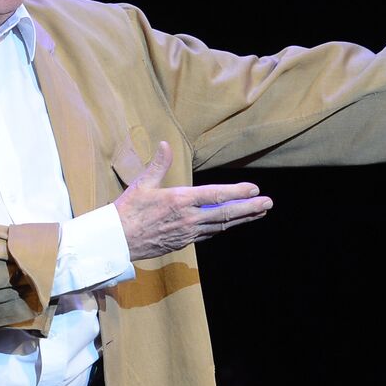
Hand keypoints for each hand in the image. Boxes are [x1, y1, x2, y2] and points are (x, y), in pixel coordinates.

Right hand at [114, 141, 272, 259]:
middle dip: (250, 208)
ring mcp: (188, 233)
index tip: (255, 190)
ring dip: (242, 219)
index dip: (237, 193)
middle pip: (225, 213)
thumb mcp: (142, 184)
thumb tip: (164, 143)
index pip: (215, 196)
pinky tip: (233, 222)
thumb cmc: (127, 211)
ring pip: (221, 225)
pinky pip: (210, 233)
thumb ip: (158, 164)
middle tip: (268, 203)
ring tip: (259, 213)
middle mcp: (188, 218)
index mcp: (179, 200)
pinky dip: (225, 226)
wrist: (116, 242)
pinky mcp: (185, 242)